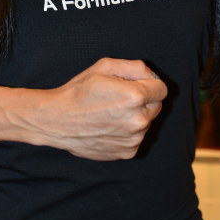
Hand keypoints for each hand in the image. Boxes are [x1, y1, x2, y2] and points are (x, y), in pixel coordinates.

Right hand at [35, 58, 167, 160]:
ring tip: (110, 112)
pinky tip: (108, 125)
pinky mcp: (127, 152)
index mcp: (135, 96)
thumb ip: (135, 67)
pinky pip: (136, 138)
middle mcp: (139, 120)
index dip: (150, 83)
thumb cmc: (80, 90)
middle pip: (156, 106)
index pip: (162, 89)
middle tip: (119, 97)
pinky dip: (127, 132)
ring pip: (146, 123)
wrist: (58, 120)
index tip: (136, 84)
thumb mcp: (105, 66)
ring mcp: (134, 139)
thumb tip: (152, 76)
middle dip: (144, 100)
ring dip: (135, 116)